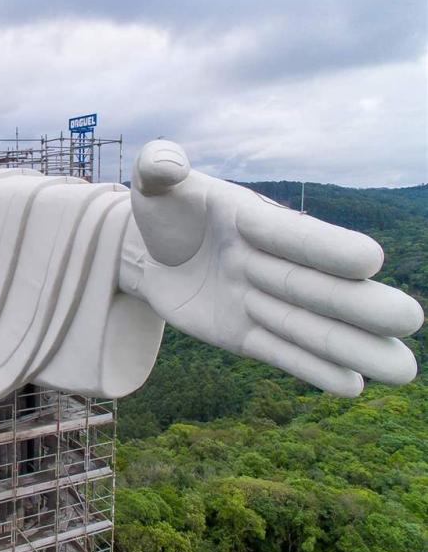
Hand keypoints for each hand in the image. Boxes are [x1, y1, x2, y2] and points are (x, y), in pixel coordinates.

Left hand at [125, 140, 422, 396]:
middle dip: (359, 305)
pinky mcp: (243, 335)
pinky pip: (278, 353)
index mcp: (252, 220)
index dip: (326, 247)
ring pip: (308, 328)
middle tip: (408, 319)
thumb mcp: (153, 184)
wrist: (149, 252)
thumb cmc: (162, 212)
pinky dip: (311, 370)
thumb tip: (165, 164)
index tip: (368, 259)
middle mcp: (267, 262)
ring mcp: (258, 302)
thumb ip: (158, 165)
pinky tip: (352, 387)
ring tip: (403, 370)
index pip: (292, 235)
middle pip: (316, 287)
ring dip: (352, 348)